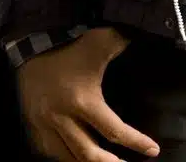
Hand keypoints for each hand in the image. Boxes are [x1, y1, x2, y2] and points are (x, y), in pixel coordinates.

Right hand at [17, 26, 160, 160]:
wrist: (32, 45)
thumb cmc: (70, 47)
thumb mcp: (100, 41)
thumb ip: (123, 41)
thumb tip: (145, 36)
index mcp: (83, 101)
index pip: (114, 130)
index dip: (136, 142)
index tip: (153, 150)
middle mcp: (63, 118)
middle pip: (89, 155)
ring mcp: (46, 126)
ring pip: (68, 158)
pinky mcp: (34, 127)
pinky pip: (49, 153)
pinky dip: (65, 158)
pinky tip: (76, 159)